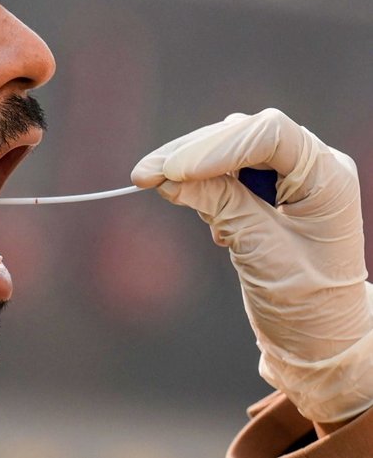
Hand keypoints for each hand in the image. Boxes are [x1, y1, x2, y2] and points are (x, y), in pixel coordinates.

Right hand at [131, 108, 372, 423]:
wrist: (318, 338)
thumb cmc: (305, 303)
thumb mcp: (260, 253)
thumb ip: (220, 207)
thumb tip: (168, 178)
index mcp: (328, 178)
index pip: (271, 135)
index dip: (218, 146)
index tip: (172, 171)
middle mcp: (312, 166)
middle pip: (242, 135)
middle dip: (190, 153)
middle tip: (143, 176)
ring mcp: (290, 175)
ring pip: (228, 148)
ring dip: (189, 166)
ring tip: (157, 187)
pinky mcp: (267, 188)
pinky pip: (224, 169)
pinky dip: (199, 183)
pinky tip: (196, 210)